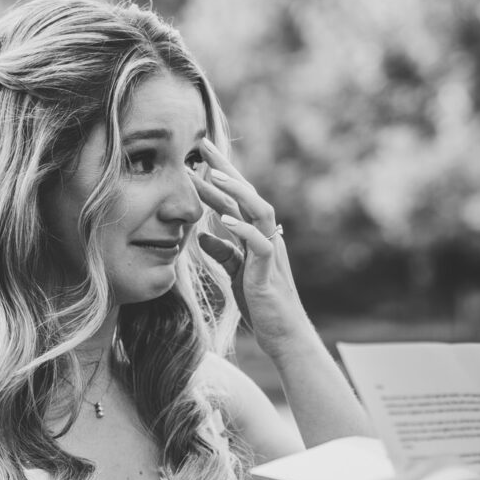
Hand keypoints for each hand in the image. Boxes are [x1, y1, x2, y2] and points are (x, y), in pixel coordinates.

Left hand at [190, 139, 305, 351]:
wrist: (284, 335)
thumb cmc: (262, 305)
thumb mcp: (236, 274)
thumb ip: (224, 253)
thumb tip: (202, 237)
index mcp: (256, 235)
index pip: (235, 199)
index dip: (217, 176)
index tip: (194, 156)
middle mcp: (267, 236)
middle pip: (247, 193)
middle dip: (225, 167)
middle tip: (202, 144)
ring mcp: (271, 250)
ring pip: (259, 209)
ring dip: (236, 190)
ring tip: (211, 174)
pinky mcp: (269, 270)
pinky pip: (260, 243)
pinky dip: (243, 229)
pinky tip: (224, 219)